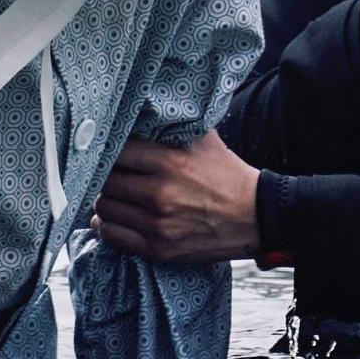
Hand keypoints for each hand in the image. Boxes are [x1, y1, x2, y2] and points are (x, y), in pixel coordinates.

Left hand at [89, 130, 259, 262]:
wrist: (255, 217)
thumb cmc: (226, 174)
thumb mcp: (203, 140)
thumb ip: (171, 125)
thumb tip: (141, 110)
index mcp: (169, 161)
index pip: (115, 152)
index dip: (109, 150)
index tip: (108, 151)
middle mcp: (160, 194)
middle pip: (106, 182)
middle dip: (104, 176)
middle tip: (109, 174)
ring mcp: (158, 224)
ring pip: (105, 209)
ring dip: (105, 201)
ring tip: (114, 195)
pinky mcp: (158, 248)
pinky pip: (113, 236)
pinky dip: (108, 226)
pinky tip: (116, 217)